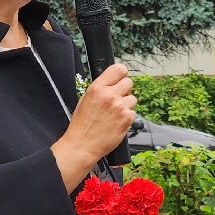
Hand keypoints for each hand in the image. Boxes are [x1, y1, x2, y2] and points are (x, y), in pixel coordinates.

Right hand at [52, 63, 135, 189]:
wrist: (83, 144)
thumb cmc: (82, 124)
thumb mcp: (86, 99)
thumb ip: (101, 88)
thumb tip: (113, 81)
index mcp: (97, 87)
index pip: (119, 69)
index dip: (121, 74)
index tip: (120, 79)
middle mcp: (109, 95)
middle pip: (129, 82)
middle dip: (124, 90)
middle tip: (116, 100)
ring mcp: (120, 107)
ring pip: (133, 98)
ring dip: (126, 105)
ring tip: (114, 114)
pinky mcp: (127, 118)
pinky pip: (133, 112)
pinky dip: (127, 117)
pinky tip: (116, 122)